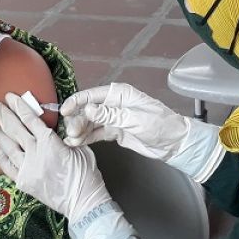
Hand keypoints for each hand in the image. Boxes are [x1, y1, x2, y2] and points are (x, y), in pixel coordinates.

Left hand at [0, 93, 140, 238]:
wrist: (83, 202)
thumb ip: (64, 135)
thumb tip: (53, 126)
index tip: (10, 97)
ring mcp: (27, 169)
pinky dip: (1, 157)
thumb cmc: (86, 173)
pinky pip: (8, 167)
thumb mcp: (79, 147)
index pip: (30, 119)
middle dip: (4, 115)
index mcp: (50, 142)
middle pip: (15, 130)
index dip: (19, 106)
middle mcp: (35, 153)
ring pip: (8, 147)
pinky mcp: (24, 182)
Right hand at [62, 83, 222, 182]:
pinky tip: (75, 143)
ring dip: (79, 130)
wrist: (174, 144)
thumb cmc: (160, 126)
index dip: (76, 102)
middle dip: (77, 120)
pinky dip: (85, 137)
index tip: (64, 111)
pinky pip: (96, 133)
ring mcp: (113, 118)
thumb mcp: (135, 120)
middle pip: (88, 109)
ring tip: (71, 140)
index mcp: (119, 94)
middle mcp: (114, 104)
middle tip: (71, 133)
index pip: (92, 95)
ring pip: (89, 122)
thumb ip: (111, 115)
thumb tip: (88, 109)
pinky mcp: (114, 131)